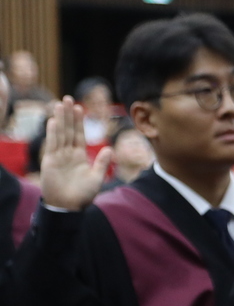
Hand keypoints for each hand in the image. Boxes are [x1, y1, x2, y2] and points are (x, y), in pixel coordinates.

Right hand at [40, 97, 111, 211]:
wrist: (68, 207)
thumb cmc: (83, 195)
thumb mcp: (97, 178)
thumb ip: (103, 163)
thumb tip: (110, 148)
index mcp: (80, 156)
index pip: (79, 134)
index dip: (79, 121)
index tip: (79, 107)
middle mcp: (68, 153)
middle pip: (68, 130)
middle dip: (68, 115)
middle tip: (67, 98)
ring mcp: (59, 156)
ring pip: (60, 133)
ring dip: (60, 119)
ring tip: (60, 104)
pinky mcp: (50, 161)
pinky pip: (52, 144)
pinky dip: (53, 133)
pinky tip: (53, 121)